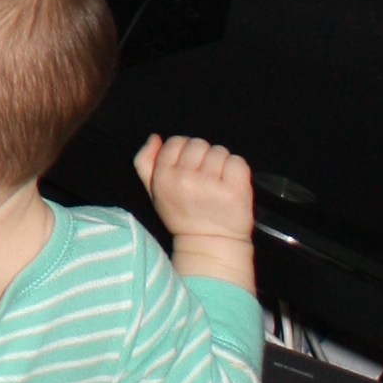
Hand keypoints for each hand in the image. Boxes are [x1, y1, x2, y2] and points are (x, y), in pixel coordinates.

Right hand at [136, 134, 256, 290]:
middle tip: (204, 179)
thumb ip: (145, 162)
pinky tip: (230, 186)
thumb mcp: (154, 192)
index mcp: (164, 177)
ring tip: (217, 184)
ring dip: (220, 164)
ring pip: (219, 151)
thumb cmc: (183, 216)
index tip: (189, 169)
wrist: (210, 244)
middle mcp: (185, 179)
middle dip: (203, 157)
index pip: (176, 142)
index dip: (184, 153)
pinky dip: (237, 171)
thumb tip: (155, 138)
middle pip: (198, 144)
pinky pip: (237, 162)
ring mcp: (211, 185)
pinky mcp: (235, 190)